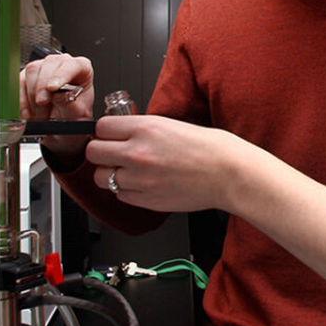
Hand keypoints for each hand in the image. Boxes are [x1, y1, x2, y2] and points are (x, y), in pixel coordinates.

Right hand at [19, 54, 95, 157]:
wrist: (63, 122)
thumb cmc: (75, 113)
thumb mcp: (77, 112)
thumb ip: (67, 101)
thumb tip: (57, 94)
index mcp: (82, 68)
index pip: (73, 65)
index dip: (61, 75)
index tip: (53, 88)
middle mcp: (62, 64)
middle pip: (48, 65)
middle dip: (42, 86)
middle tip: (42, 103)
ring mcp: (43, 67)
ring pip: (31, 72)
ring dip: (32, 95)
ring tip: (40, 113)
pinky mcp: (27, 76)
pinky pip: (19, 82)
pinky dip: (22, 100)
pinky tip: (29, 113)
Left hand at [87, 116, 252, 212]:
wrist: (232, 175)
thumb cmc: (215, 149)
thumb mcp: (176, 125)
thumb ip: (146, 130)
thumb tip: (127, 133)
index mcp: (146, 128)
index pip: (102, 127)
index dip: (107, 131)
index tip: (112, 135)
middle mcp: (137, 153)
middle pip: (93, 152)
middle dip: (102, 152)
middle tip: (114, 153)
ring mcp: (139, 179)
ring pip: (101, 177)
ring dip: (112, 173)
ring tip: (131, 171)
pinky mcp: (145, 200)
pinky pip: (120, 195)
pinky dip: (127, 190)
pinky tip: (145, 184)